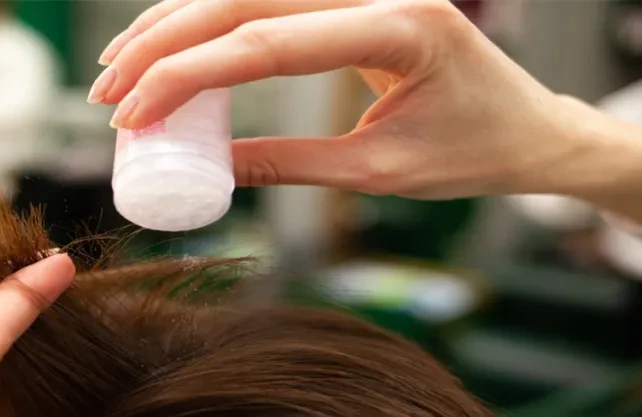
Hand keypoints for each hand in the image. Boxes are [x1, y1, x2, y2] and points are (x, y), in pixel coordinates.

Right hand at [88, 0, 603, 200]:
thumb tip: (207, 170)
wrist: (532, 128)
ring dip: (174, 26)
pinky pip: (264, 0)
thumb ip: (289, 166)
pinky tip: (167, 46)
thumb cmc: (474, 152)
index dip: (190, 76)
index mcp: (400, 25)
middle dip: (164, 45)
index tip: (135, 114)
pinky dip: (209, 23)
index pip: (269, 42)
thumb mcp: (378, 173)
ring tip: (118, 71)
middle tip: (110, 95)